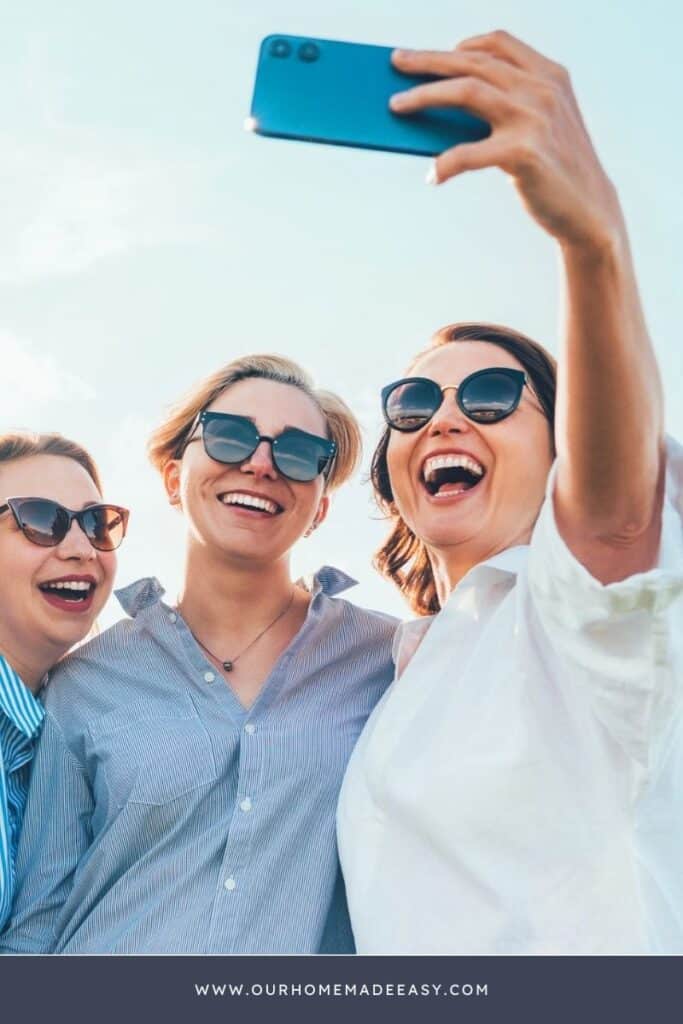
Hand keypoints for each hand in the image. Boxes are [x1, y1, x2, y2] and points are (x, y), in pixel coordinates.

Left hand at [390, 31, 623, 249]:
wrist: (589, 212)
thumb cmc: (556, 170)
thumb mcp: (542, 126)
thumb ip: (510, 106)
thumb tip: (446, 106)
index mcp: (550, 76)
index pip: (499, 44)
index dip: (461, 45)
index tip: (431, 53)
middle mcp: (541, 89)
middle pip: (473, 62)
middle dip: (428, 61)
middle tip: (396, 62)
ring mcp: (533, 119)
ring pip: (466, 91)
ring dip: (424, 96)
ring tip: (396, 106)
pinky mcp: (523, 154)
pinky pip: (468, 153)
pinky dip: (444, 164)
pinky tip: (432, 175)